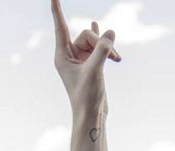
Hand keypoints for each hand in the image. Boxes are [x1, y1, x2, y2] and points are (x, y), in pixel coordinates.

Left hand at [51, 0, 120, 115]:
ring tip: (117, 59)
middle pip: (85, 36)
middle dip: (100, 42)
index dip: (57, 11)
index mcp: (62, 56)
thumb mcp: (95, 70)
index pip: (60, 27)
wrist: (92, 115)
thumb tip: (111, 32)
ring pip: (95, 42)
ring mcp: (81, 60)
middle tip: (112, 56)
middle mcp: (70, 56)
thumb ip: (102, 49)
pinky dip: (104, 44)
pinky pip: (97, 47)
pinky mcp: (92, 65)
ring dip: (107, 48)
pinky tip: (103, 30)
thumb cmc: (87, 96)